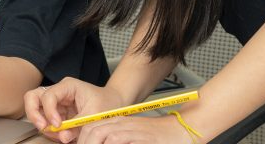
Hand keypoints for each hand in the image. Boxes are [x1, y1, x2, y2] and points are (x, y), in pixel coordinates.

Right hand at [23, 77, 124, 142]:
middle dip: (34, 114)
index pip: (48, 95)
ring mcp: (56, 103)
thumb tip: (63, 136)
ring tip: (59, 135)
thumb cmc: (106, 102)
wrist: (114, 104)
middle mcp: (58, 92)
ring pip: (36, 110)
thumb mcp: (95, 113)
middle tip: (43, 127)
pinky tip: (62, 135)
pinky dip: (51, 131)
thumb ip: (77, 125)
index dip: (49, 111)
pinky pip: (46, 122)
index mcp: (67, 86)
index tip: (57, 125)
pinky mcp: (57, 114)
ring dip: (43, 125)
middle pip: (32, 97)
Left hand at [75, 114, 193, 143]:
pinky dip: (109, 143)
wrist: (182, 130)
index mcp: (117, 123)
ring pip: (101, 133)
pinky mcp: (138, 135)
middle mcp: (121, 123)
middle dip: (84, 143)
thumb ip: (117, 140)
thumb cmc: (159, 138)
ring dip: (93, 143)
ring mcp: (129, 128)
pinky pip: (117, 138)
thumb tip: (103, 142)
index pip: (90, 129)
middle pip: (92, 130)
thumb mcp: (133, 138)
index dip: (82, 140)